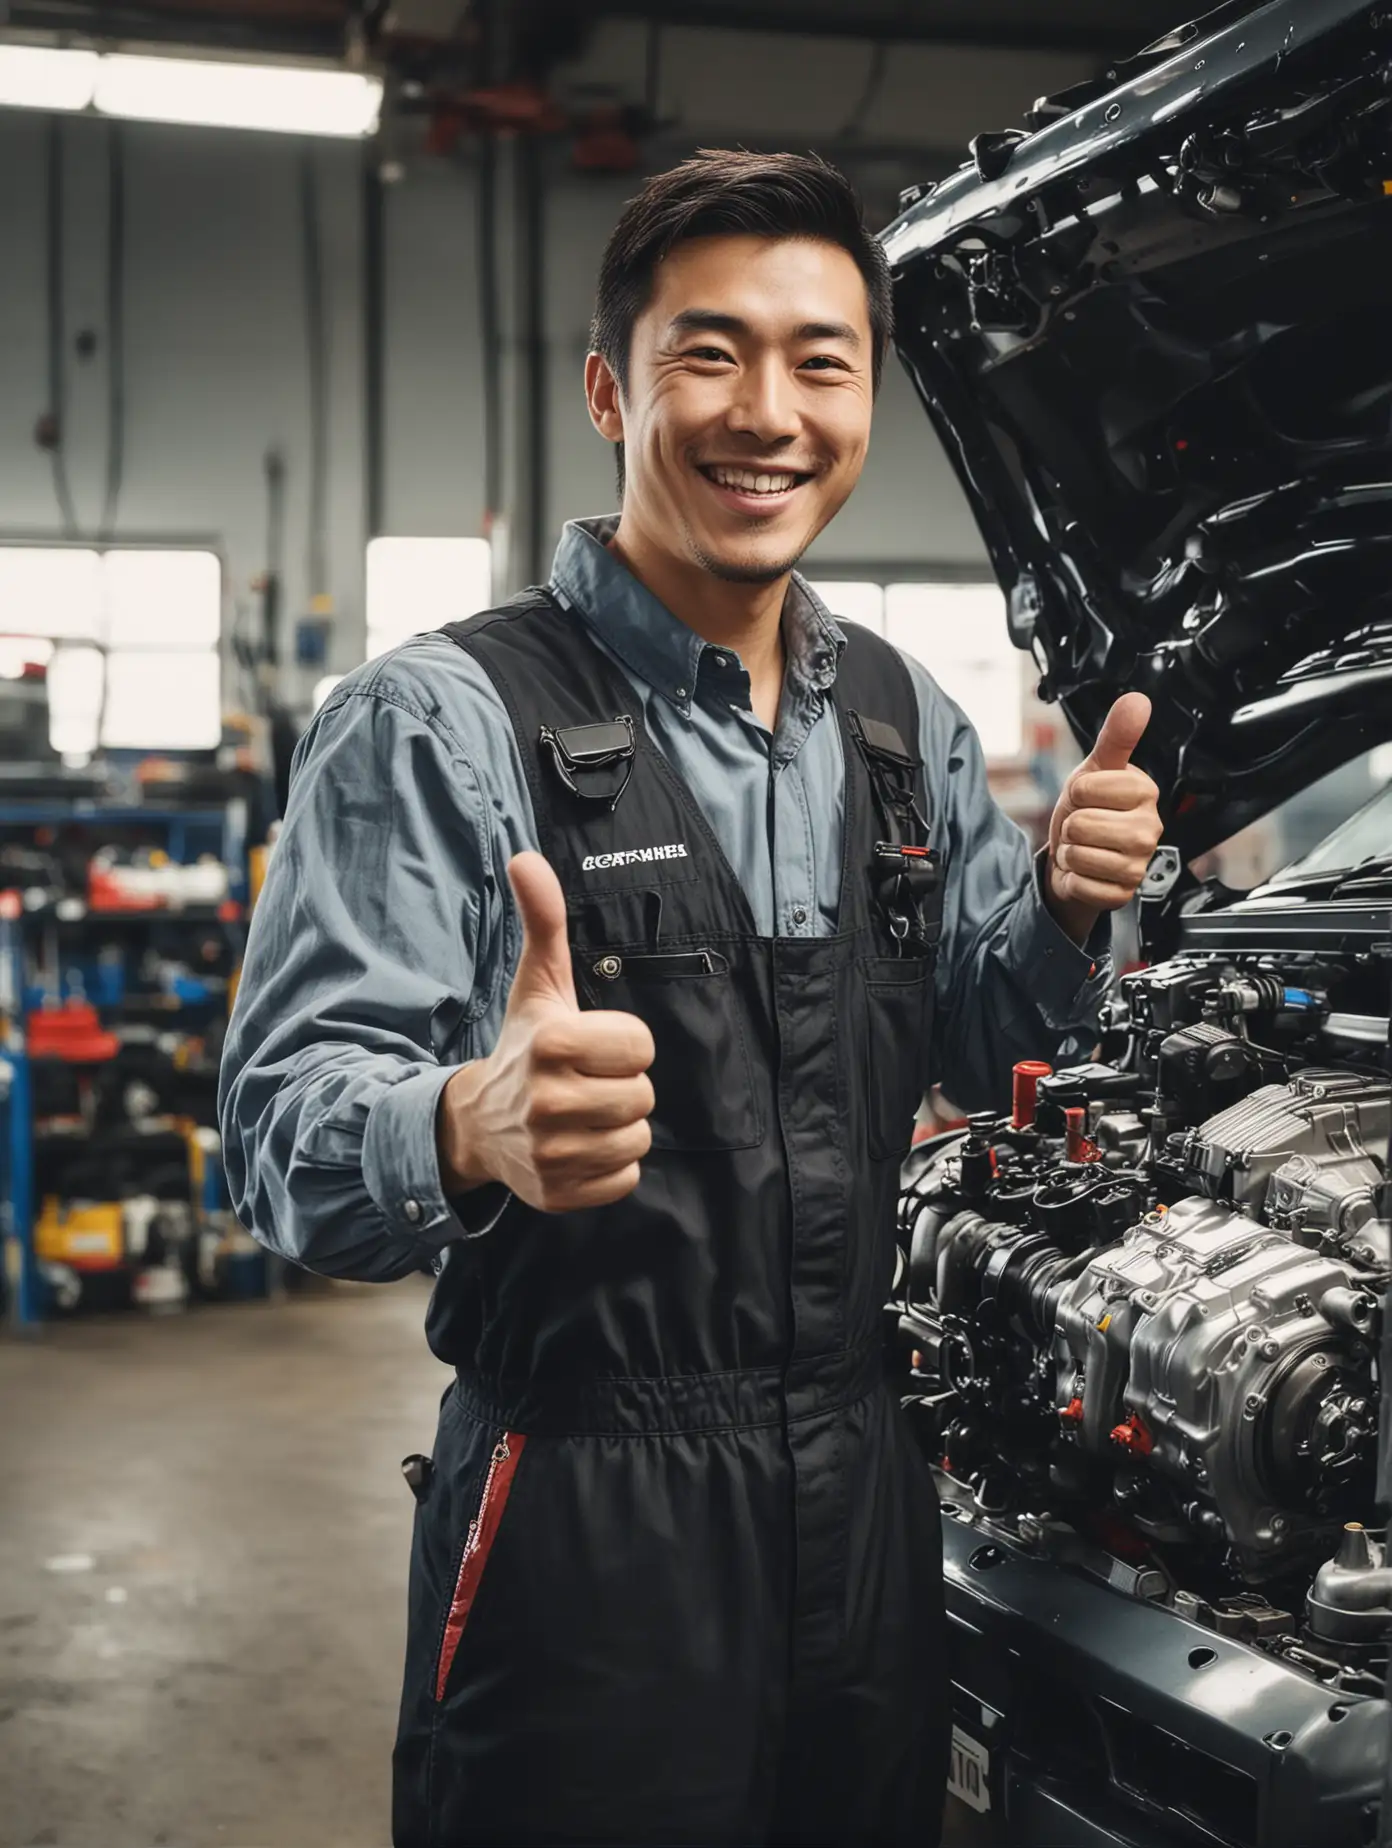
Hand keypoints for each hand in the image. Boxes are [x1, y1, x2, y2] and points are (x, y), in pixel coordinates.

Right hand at [436, 852, 654, 1211]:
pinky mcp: (555, 1194)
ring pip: (636, 1140)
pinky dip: (609, 1168)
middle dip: (623, 1088)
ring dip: (618, 1128)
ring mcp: (548, 1154)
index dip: (624, 1045)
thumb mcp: (538, 984)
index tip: (592, 1046)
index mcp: (550, 1043)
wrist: (479, 1124)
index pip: (640, 1047)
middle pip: (643, 1097)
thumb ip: (543, 921)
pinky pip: (624, 1181)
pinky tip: (579, 1148)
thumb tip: (525, 857)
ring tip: (583, 1115)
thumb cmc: (525, 1046)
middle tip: (587, 1083)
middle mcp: (546, 1101)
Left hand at [1046, 692, 1162, 944]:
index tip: (1087, 797)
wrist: (1079, 855)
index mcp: (1144, 792)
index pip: (1086, 788)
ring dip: (1071, 852)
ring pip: (1079, 854)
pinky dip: (1074, 879)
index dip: (1076, 793)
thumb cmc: (1090, 809)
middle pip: (1081, 824)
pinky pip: (1082, 884)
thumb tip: (1137, 700)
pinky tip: (1087, 872)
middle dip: (1072, 825)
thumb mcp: (1096, 769)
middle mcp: (1149, 828)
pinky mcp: (1123, 892)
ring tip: (1085, 847)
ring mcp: (1139, 863)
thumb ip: (1117, 735)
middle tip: (1086, 825)